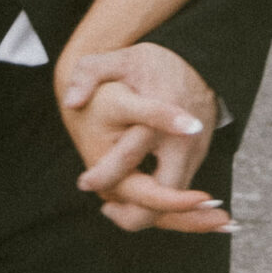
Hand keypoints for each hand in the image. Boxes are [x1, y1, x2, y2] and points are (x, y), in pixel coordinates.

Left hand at [57, 43, 228, 234]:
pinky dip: (159, 201)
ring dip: (145, 210)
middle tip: (106, 210)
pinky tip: (134, 194)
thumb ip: (90, 72)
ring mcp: (194, 150)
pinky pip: (180, 191)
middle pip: (161, 194)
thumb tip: (71, 102)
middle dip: (132, 214)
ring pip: (173, 200)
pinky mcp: (199, 157)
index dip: (106, 175)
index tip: (84, 182)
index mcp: (158, 113)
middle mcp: (181, 139)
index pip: (131, 155)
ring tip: (114, 207)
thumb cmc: (152, 64)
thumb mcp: (120, 58)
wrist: (199, 62)